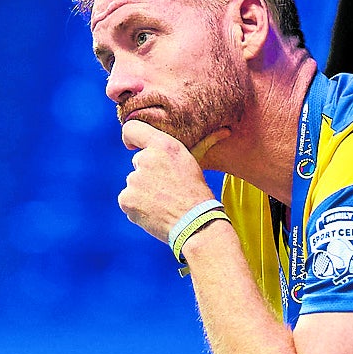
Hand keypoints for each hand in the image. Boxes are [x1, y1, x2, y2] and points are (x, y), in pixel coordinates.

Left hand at [118, 120, 228, 242]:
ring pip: (133, 183)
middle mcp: (145, 159)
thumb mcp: (195, 163)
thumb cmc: (198, 194)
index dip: (131, 137)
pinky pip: (127, 200)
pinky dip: (137, 208)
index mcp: (163, 145)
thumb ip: (196, 145)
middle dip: (148, 173)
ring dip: (143, 192)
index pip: (131, 128)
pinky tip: (154, 213)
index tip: (133, 145)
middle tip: (167, 188)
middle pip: (138, 161)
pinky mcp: (126, 199)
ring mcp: (134, 180)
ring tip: (163, 203)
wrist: (195, 225)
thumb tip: (226, 131)